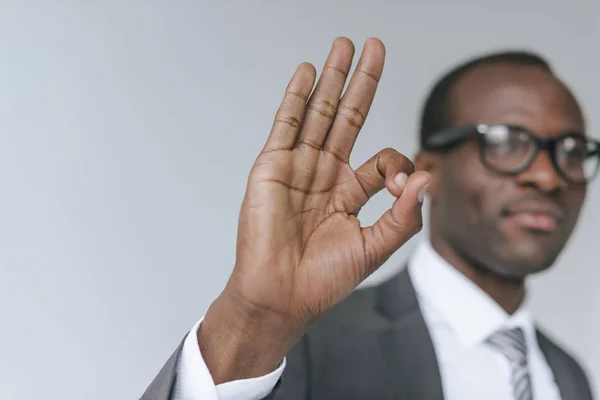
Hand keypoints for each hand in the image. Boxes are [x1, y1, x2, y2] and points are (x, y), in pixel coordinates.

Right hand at [199, 37, 430, 382]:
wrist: (280, 296)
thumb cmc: (322, 280)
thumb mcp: (375, 247)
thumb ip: (404, 215)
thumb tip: (428, 179)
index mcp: (349, 193)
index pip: (382, 160)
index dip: (399, 164)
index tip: (401, 185)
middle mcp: (324, 174)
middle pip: (348, 117)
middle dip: (362, 82)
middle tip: (373, 48)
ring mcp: (297, 167)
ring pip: (319, 112)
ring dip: (332, 79)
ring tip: (343, 47)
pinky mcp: (272, 166)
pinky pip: (286, 123)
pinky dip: (297, 96)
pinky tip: (308, 72)